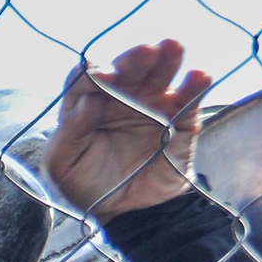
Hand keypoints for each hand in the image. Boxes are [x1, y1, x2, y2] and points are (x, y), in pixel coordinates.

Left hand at [45, 40, 210, 222]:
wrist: (127, 214)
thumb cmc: (88, 186)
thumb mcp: (62, 165)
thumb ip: (68, 133)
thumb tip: (87, 101)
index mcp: (88, 105)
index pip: (87, 80)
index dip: (93, 75)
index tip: (101, 78)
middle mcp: (121, 98)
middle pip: (127, 69)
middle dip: (134, 58)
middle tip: (143, 52)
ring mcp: (153, 106)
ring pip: (160, 74)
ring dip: (166, 59)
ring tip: (171, 47)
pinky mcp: (180, 121)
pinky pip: (190, 100)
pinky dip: (196, 85)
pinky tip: (198, 76)